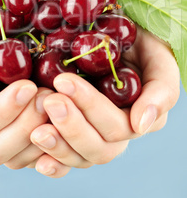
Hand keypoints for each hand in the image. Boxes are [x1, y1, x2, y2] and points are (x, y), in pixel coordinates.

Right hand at [0, 24, 52, 167]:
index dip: (0, 113)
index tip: (27, 86)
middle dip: (24, 126)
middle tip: (47, 97)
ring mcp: (1, 132)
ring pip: (19, 157)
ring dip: (43, 134)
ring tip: (58, 100)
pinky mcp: (24, 130)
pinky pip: (39, 153)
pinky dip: (56, 143)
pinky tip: (68, 121)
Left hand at [30, 27, 179, 176]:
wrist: (114, 34)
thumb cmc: (140, 44)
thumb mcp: (157, 57)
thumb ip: (161, 90)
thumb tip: (141, 124)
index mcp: (139, 118)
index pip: (117, 125)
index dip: (89, 106)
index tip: (63, 81)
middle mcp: (117, 132)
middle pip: (98, 147)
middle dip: (72, 126)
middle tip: (50, 99)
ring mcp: (95, 135)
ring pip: (81, 157)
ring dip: (59, 146)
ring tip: (36, 130)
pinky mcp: (74, 136)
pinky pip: (65, 160)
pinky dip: (52, 163)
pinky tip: (37, 160)